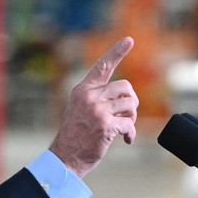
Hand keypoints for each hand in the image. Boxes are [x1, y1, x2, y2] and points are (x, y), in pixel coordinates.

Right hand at [49, 37, 138, 177]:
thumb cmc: (76, 136)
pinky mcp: (105, 125)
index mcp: (82, 90)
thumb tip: (127, 97)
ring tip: (124, 128)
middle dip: (131, 102)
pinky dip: (130, 133)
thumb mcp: (81, 109)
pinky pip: (129, 124)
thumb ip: (98, 99)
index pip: (102, 66)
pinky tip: (125, 140)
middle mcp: (89, 96)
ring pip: (131, 105)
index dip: (117, 52)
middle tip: (127, 115)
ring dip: (131, 118)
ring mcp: (97, 110)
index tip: (129, 40)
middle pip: (125, 87)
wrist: (65, 158)